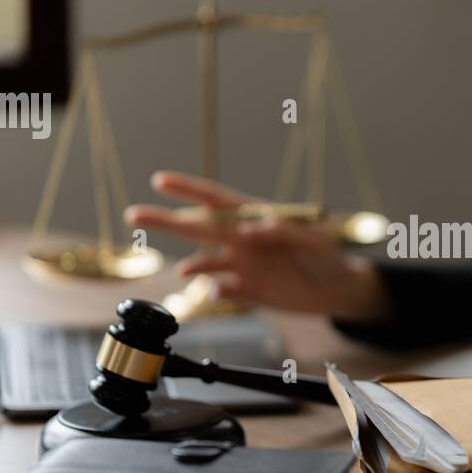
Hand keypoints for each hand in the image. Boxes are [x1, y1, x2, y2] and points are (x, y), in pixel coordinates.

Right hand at [124, 171, 391, 319]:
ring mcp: (241, 265)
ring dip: (191, 265)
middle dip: (166, 219)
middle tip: (134, 213)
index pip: (216, 199)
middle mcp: (242, 239)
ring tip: (183, 270)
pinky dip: (215, 290)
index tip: (160, 180)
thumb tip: (252, 228)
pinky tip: (217, 291)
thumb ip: (285, 230)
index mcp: (255, 218)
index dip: (188, 188)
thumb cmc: (329, 257)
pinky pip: (221, 289)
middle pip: (198, 226)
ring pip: (205, 261)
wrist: (337, 291)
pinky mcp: (246, 290)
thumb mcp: (315, 239)